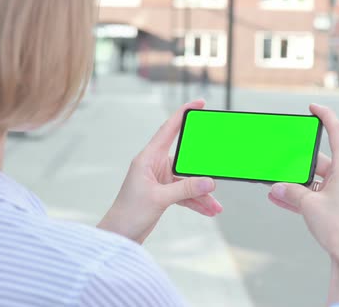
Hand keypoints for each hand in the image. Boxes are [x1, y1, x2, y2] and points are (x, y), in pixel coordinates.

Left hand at [98, 100, 222, 243]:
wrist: (119, 234)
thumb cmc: (129, 213)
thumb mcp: (160, 199)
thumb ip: (186, 189)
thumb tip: (210, 182)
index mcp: (148, 158)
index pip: (168, 129)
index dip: (183, 114)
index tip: (199, 103)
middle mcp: (154, 165)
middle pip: (186, 159)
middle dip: (203, 169)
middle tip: (220, 171)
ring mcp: (160, 180)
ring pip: (188, 180)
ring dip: (202, 193)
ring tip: (216, 206)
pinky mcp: (163, 194)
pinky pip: (185, 193)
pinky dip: (196, 201)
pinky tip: (209, 210)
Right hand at [268, 104, 338, 306]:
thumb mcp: (308, 205)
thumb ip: (290, 192)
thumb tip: (276, 187)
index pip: (337, 134)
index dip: (325, 117)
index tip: (313, 108)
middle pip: (318, 162)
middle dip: (295, 165)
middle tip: (278, 163)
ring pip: (314, 180)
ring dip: (294, 184)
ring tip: (273, 186)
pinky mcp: (337, 206)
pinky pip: (314, 195)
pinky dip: (299, 196)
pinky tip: (278, 198)